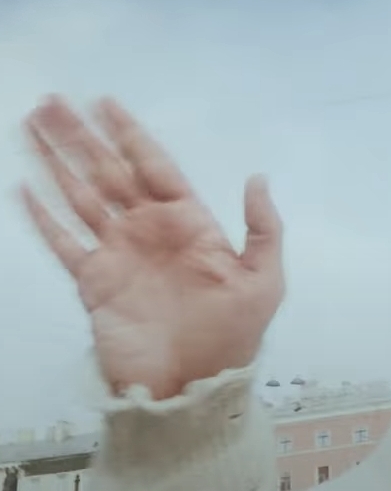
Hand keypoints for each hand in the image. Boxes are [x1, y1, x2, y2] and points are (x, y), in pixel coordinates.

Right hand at [20, 96, 284, 400]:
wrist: (194, 387)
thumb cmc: (233, 335)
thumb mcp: (264, 280)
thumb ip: (262, 228)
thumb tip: (257, 177)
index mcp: (189, 223)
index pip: (153, 165)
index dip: (129, 133)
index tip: (105, 102)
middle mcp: (149, 230)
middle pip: (109, 171)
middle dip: (81, 137)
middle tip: (51, 102)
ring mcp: (118, 254)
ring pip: (81, 196)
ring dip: (58, 163)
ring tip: (33, 128)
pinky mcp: (93, 283)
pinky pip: (64, 242)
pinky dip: (44, 217)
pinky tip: (26, 187)